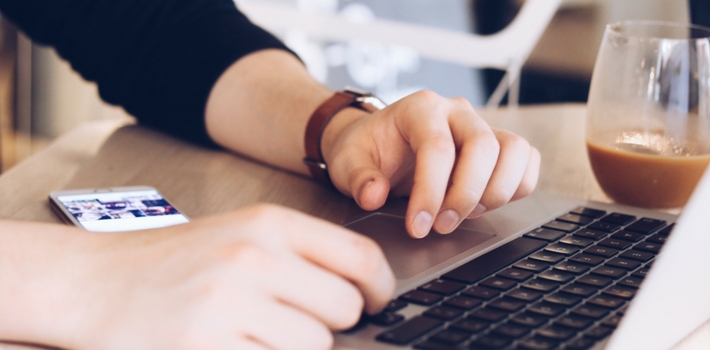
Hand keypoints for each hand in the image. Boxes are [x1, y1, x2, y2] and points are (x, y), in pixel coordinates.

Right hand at [76, 205, 393, 349]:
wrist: (95, 282)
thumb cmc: (173, 261)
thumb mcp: (239, 234)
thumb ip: (298, 254)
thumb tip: (357, 289)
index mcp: (268, 224)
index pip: (359, 256)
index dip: (379, 287)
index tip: (376, 301)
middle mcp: (254, 257)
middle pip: (344, 306)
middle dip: (332, 321)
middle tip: (302, 319)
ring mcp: (230, 303)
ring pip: (315, 343)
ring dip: (298, 346)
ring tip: (260, 333)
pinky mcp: (207, 344)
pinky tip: (239, 345)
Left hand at [323, 90, 539, 237]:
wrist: (377, 143)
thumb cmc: (366, 150)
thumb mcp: (346, 162)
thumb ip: (358, 178)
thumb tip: (374, 195)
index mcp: (419, 108)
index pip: (437, 147)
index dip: (431, 192)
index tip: (419, 226)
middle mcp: (456, 112)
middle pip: (484, 146)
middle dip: (466, 195)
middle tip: (442, 227)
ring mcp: (481, 126)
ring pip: (515, 151)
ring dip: (496, 192)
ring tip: (464, 215)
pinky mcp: (497, 145)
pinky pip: (527, 161)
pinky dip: (515, 188)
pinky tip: (482, 206)